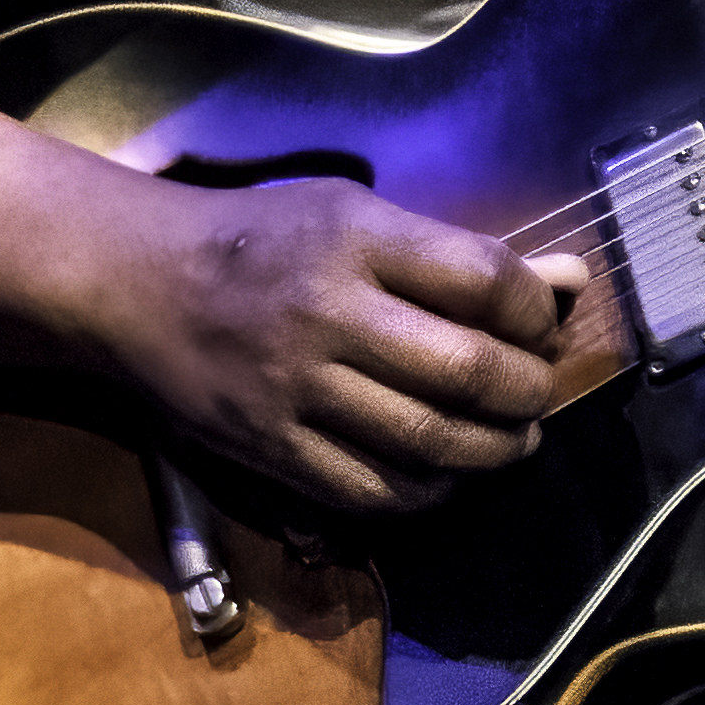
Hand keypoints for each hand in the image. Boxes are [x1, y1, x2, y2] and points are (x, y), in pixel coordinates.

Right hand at [82, 174, 583, 515]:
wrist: (136, 285)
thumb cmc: (263, 240)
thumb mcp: (355, 214)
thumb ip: (454, 255)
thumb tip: (567, 285)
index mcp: (356, 239)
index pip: (484, 280)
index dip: (535, 312)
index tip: (541, 325)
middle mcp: (328, 314)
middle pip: (467, 370)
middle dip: (528, 391)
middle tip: (537, 395)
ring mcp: (296, 390)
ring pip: (429, 441)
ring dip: (494, 450)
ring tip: (513, 440)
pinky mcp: (271, 449)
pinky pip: (373, 489)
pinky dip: (429, 489)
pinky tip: (446, 473)